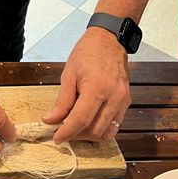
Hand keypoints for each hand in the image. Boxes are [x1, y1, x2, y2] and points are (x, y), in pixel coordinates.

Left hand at [43, 27, 130, 142]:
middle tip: (63, 131)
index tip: (57, 138)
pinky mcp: (127, 102)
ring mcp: (123, 101)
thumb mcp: (69, 74)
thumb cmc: (88, 52)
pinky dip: (101, 129)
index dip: (67, 132)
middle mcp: (114, 97)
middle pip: (95, 130)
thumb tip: (51, 120)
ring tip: (76, 128)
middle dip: (77, 136)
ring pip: (107, 132)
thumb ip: (61, 101)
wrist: (109, 40)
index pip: (81, 120)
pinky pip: (115, 124)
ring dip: (90, 136)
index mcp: (97, 88)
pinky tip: (89, 122)